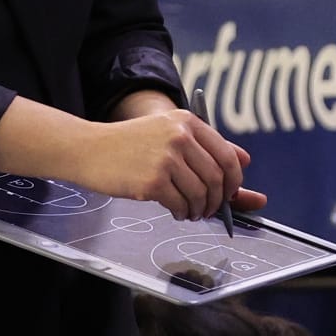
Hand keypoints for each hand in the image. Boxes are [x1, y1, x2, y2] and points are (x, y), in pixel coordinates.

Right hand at [78, 109, 267, 219]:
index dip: (234, 180)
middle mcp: (180, 136)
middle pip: (217, 178)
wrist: (90, 149)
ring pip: (201, 194)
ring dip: (200, 209)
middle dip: (218, 200)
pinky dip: (182, 213)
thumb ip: (207, 145)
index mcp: (188, 122)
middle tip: (210, 210)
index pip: (227, 155)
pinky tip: (176, 212)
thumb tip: (245, 160)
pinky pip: (180, 204)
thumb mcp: (169, 132)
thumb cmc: (130, 145)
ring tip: (190, 212)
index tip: (230, 193)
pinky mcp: (153, 180)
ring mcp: (166, 158)